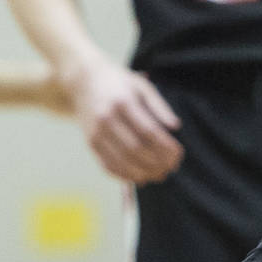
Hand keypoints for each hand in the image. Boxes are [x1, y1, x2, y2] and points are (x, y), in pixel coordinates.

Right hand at [64, 59, 182, 182]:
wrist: (83, 83)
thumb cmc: (118, 83)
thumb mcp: (141, 85)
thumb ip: (159, 105)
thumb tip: (176, 126)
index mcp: (123, 102)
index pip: (148, 131)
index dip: (165, 146)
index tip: (178, 153)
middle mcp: (107, 119)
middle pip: (135, 149)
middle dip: (157, 162)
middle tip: (172, 167)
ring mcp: (96, 133)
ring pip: (122, 161)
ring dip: (143, 173)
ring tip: (160, 175)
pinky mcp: (90, 143)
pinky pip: (108, 165)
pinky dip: (125, 176)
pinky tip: (141, 178)